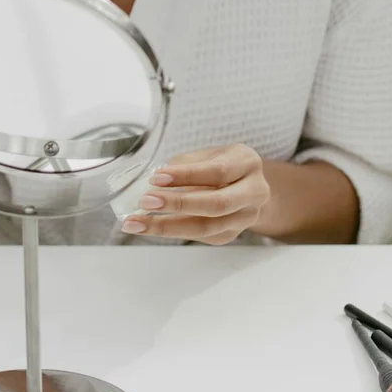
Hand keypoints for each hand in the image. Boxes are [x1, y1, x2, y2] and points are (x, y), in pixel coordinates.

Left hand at [121, 144, 270, 244]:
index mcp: (247, 163)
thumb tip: (153, 183)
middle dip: (178, 204)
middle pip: (217, 204)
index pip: (217, 172)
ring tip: (138, 223)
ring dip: (168, 226)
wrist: (247, 186)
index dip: (185, 175)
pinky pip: (200, 236)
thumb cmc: (221, 164)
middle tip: (145, 202)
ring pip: (207, 227)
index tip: (156, 177)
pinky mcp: (231, 234)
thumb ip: (185, 165)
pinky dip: (173, 231)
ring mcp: (246, 217)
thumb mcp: (208, 154)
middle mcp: (254, 192)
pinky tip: (150, 227)